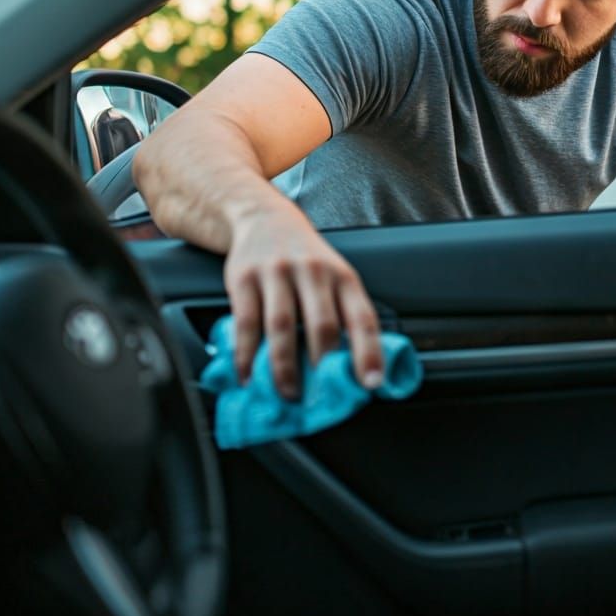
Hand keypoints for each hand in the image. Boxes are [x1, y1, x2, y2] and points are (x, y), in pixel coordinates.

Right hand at [222, 202, 383, 398]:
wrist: (264, 218)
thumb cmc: (307, 257)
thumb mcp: (335, 275)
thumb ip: (343, 314)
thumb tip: (355, 368)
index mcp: (343, 276)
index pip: (362, 317)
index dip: (369, 352)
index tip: (370, 383)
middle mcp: (314, 272)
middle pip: (322, 325)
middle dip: (322, 367)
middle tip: (319, 398)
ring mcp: (277, 273)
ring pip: (283, 328)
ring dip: (284, 368)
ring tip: (287, 393)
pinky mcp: (244, 279)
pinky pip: (246, 323)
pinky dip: (247, 355)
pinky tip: (249, 375)